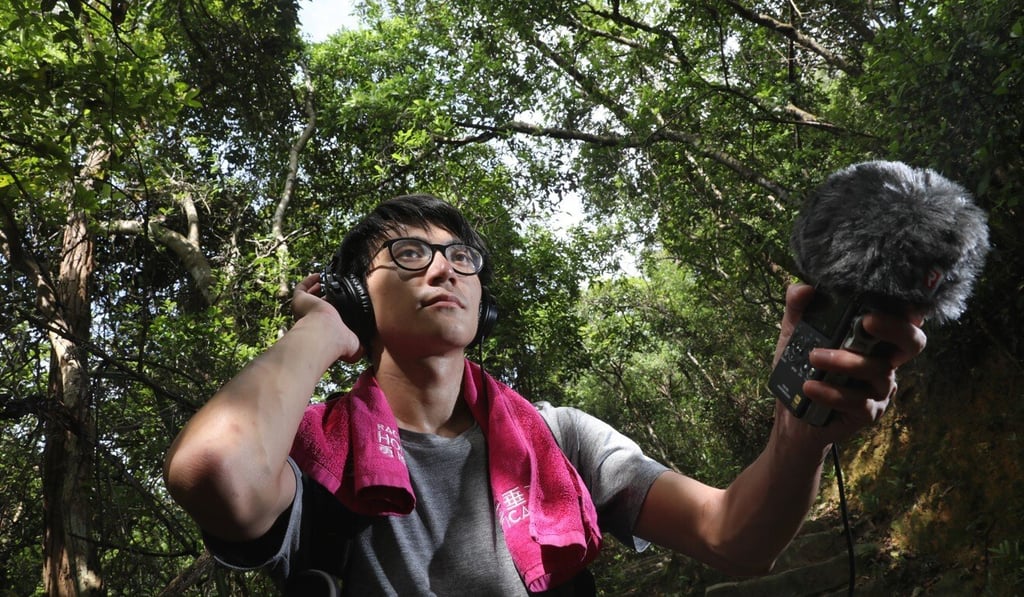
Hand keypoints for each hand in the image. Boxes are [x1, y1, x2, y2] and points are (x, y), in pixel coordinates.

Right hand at [292, 272, 363, 362]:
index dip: (337, 309)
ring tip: (329, 280)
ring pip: (310, 296)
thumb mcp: (355, 344)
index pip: (331, 317)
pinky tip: (319, 275)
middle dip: (328, 297)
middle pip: (319, 305)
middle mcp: (313, 319)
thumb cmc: (339, 341)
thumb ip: (362, 345)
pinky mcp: (300, 300)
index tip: (346, 302)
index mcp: (326, 329)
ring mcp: (305, 309)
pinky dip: (309, 281)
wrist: (326, 333)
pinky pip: (302, 288)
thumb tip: (368, 348)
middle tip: (337, 290)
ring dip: (318, 288)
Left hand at [774, 284, 927, 445]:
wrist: (790, 413)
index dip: (908, 310)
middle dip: (894, 329)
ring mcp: (879, 388)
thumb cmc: (800, 368)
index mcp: (873, 339)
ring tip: (813, 357)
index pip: (904, 320)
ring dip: (845, 362)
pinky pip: (859, 402)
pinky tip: (810, 387)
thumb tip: (805, 287)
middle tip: (866, 322)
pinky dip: (833, 393)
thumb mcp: (793, 334)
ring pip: (878, 371)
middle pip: (913, 343)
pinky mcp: (868, 413)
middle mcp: (884, 360)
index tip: (888, 299)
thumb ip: (798, 308)